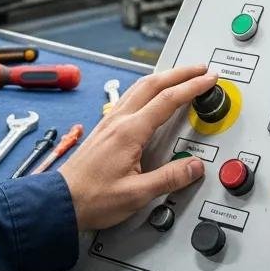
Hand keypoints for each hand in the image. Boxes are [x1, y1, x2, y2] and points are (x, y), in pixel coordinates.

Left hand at [59, 64, 216, 230]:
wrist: (60, 202)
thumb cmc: (92, 199)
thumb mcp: (137, 194)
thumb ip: (169, 178)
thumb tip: (194, 166)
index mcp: (129, 132)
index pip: (167, 100)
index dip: (192, 86)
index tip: (209, 79)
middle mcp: (119, 121)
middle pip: (153, 84)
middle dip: (180, 72)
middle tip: (200, 68)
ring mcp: (110, 122)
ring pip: (140, 87)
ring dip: (164, 77)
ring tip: (180, 74)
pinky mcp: (105, 128)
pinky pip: (130, 97)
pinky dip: (148, 87)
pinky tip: (150, 92)